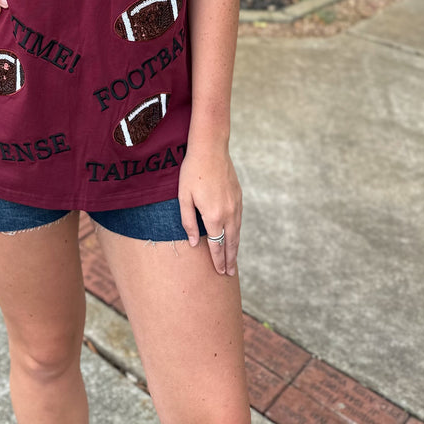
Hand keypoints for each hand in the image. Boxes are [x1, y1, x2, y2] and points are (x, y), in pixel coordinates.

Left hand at [177, 144, 241, 276]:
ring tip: (233, 260)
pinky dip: (237, 233)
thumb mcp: (184, 197)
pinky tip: (234, 236)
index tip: (220, 272)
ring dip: (235, 248)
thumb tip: (195, 243)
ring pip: (237, 232)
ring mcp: (236, 205)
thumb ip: (189, 222)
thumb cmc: (192, 172)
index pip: (217, 246)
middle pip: (231, 243)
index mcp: (213, 216)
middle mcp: (228, 214)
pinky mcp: (239, 196)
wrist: (211, 149)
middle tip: (229, 274)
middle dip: (230, 260)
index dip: (218, 261)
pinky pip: (239, 220)